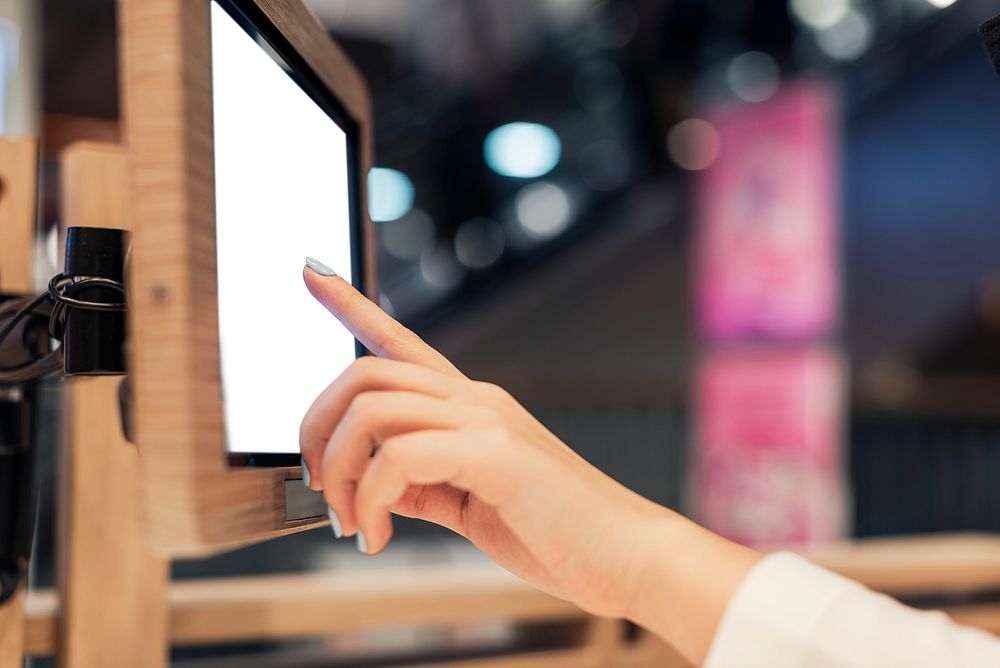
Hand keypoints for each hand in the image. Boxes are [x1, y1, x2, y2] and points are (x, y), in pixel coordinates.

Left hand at [298, 269, 667, 617]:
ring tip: (351, 522)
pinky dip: (371, 501)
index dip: (351, 303)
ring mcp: (486, 418)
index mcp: (470, 406)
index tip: (312, 271)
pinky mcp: (493, 450)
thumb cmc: (555, 532)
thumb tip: (365, 484)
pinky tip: (378, 539)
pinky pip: (398, 456)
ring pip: (372, 409)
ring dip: (339, 472)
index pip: (400, 340)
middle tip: (319, 489)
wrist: (625, 556)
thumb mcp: (468, 503)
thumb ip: (419, 485)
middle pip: (364, 373)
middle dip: (317, 427)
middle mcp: (474, 398)